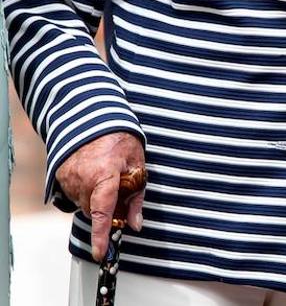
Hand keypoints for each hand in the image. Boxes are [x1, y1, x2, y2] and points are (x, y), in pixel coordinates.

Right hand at [55, 132, 145, 260]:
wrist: (94, 120)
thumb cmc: (120, 140)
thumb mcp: (137, 165)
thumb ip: (137, 198)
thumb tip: (136, 225)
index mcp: (105, 175)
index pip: (102, 211)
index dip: (102, 234)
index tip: (100, 253)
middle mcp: (83, 179)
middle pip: (94, 211)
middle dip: (106, 208)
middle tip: (118, 190)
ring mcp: (68, 179)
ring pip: (83, 205)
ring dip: (95, 199)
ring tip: (105, 175)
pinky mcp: (60, 177)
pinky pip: (73, 195)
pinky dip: (84, 191)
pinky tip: (93, 175)